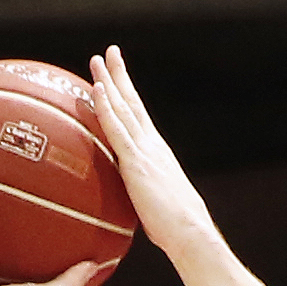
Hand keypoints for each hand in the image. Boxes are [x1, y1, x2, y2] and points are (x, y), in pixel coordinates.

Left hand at [84, 49, 217, 261]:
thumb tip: (129, 204)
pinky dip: (106, 107)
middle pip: (132, 102)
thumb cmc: (175, 230)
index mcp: (156, 153)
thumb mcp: (154, 206)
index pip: (139, 117)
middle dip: (120, 75)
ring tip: (97, 60)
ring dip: (109, 81)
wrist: (189, 232)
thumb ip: (140, 196)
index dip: (128, 95)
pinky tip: (97, 89)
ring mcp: (144, 151)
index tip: (118, 76)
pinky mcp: (136, 162)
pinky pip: (117, 129)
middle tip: (109, 52)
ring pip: (123, 108)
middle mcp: (152, 145)